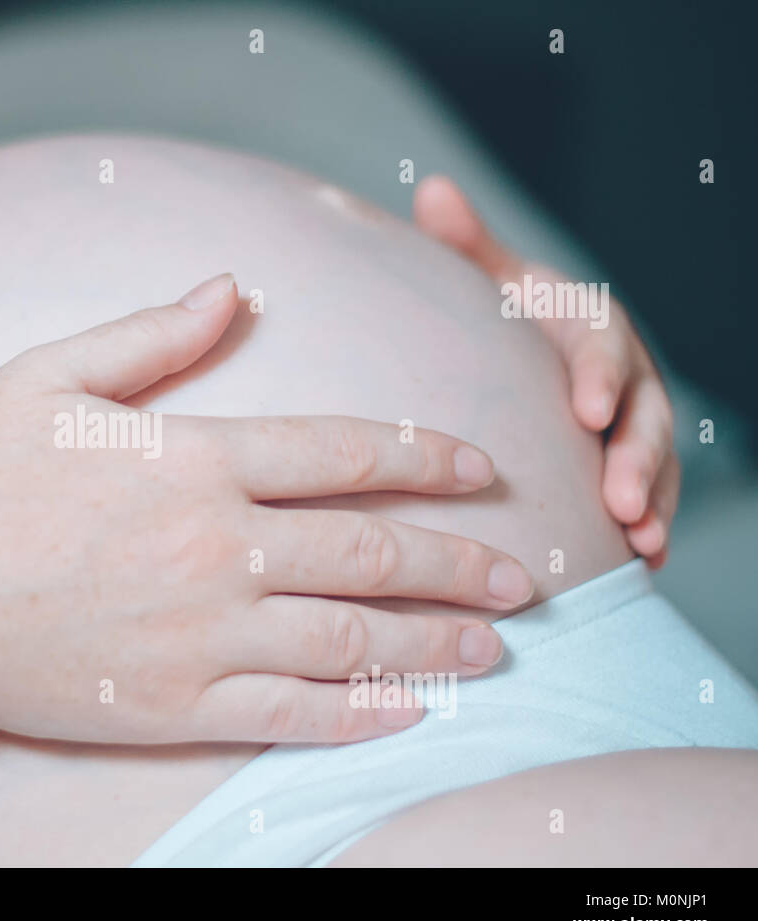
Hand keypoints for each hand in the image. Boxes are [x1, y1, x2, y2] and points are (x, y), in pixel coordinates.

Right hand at [0, 273, 533, 744]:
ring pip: (351, 639)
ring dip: (436, 643)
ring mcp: (200, 633)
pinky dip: (362, 716)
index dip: (429, 456)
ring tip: (493, 647)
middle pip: (372, 551)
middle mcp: (216, 547)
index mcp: (195, 458)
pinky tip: (412, 712)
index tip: (482, 469)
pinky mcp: (172, 705)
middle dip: (461, 562)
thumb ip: (148, 333)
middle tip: (524, 577)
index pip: (347, 453)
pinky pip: (290, 716)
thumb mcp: (47, 374)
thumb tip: (232, 287)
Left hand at [413, 176, 677, 567]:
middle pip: (644, 416)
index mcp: (591, 327)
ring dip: (653, 502)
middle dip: (638, 458)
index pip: (603, 347)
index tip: (587, 411)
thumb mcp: (489, 280)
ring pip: (655, 464)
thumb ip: (468, 244)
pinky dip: (649, 528)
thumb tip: (433, 187)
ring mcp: (632, 425)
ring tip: (640, 541)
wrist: (527, 354)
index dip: (599, 377)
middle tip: (621, 501)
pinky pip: (648, 498)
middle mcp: (624, 378)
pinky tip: (642, 564)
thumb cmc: (505, 318)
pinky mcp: (627, 466)